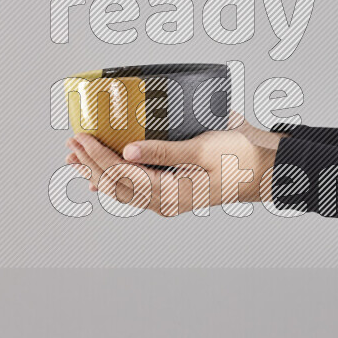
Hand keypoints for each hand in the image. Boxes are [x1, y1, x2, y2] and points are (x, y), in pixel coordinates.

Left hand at [65, 120, 285, 215]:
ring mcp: (169, 197)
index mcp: (171, 193)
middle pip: (116, 185)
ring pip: (123, 188)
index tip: (81, 138)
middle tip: (72, 143)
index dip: (97, 156)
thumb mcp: (202, 149)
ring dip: (99, 171)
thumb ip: (163, 150)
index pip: (122, 175)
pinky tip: (106, 170)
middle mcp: (166, 200)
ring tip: (79, 156)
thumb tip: (128, 152)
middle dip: (90, 164)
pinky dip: (117, 177)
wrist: (265, 168)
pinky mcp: (173, 188)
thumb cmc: (240, 158)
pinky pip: (136, 187)